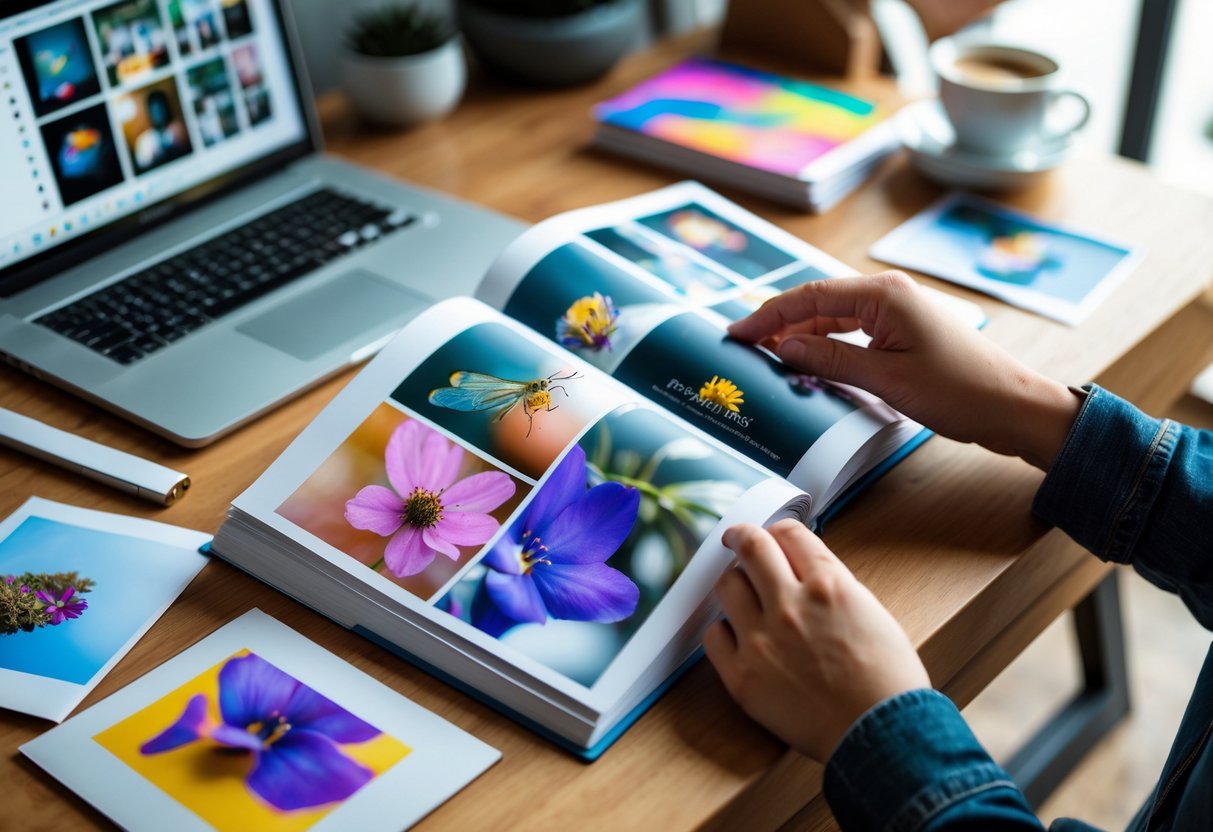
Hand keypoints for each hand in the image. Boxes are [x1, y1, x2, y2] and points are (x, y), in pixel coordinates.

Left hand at [704, 520, 929, 761]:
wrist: (880, 735)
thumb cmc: (887, 683)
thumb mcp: (872, 613)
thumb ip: (833, 588)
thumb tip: (806, 574)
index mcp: (828, 585)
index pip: (788, 533)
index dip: (779, 531)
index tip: (772, 536)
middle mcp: (790, 604)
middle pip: (750, 546)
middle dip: (742, 536)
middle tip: (737, 538)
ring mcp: (761, 639)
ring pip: (726, 585)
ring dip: (734, 584)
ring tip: (740, 592)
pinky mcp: (742, 675)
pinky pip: (713, 635)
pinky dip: (723, 630)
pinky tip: (735, 635)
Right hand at [727, 272, 1080, 470]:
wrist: (1013, 407)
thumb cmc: (960, 392)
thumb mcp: (886, 379)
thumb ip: (830, 360)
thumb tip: (785, 348)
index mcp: (884, 295)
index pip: (810, 296)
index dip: (768, 315)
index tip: (736, 333)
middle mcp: (889, 294)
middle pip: (818, 302)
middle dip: (778, 323)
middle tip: (742, 346)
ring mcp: (897, 312)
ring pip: (833, 318)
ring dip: (800, 335)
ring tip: (766, 356)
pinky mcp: (903, 333)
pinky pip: (852, 333)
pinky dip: (825, 346)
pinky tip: (807, 363)